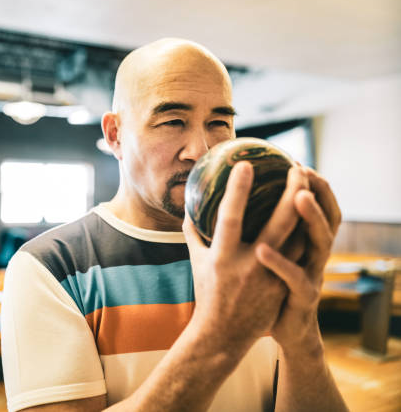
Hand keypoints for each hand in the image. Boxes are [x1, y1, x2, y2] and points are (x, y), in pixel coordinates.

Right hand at [183, 162, 308, 352]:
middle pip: (278, 224)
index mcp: (222, 257)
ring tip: (308, 184)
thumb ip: (193, 232)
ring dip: (305, 210)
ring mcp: (270, 277)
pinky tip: (310, 213)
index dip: (238, 191)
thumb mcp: (196, 261)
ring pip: (297, 237)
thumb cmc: (207, 292)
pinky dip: (305, 232)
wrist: (224, 334)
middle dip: (291, 194)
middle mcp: (248, 265)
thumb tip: (189, 207)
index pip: (230, 217)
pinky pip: (299, 254)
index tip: (246, 165)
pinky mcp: (284, 286)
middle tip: (296, 168)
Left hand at [255, 168, 341, 351]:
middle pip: (322, 217)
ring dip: (310, 218)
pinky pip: (294, 278)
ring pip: (318, 243)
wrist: (275, 333)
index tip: (296, 161)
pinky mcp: (302, 297)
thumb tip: (199, 213)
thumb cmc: (260, 291)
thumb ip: (244, 234)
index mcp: (300, 243)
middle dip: (316, 191)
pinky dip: (280, 262)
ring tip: (298, 196)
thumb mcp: (260, 259)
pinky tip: (261, 249)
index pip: (314, 208)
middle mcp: (310, 255)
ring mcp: (310, 275)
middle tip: (301, 168)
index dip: (311, 186)